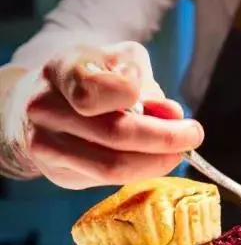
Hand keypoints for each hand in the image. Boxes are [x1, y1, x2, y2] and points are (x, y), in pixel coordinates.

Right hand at [4, 42, 202, 188]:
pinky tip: (151, 160)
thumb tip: (172, 114)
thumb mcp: (121, 64)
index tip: (175, 111)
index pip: (97, 90)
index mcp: (63, 70)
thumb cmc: (92, 78)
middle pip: (115, 134)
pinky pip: (107, 180)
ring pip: (113, 166)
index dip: (140, 99)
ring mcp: (46, 144)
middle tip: (193, 137)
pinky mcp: (57, 173)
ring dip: (156, 162)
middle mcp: (45, 107)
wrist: (43, 104)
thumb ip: (147, 83)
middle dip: (164, 139)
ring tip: (176, 153)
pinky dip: (138, 171)